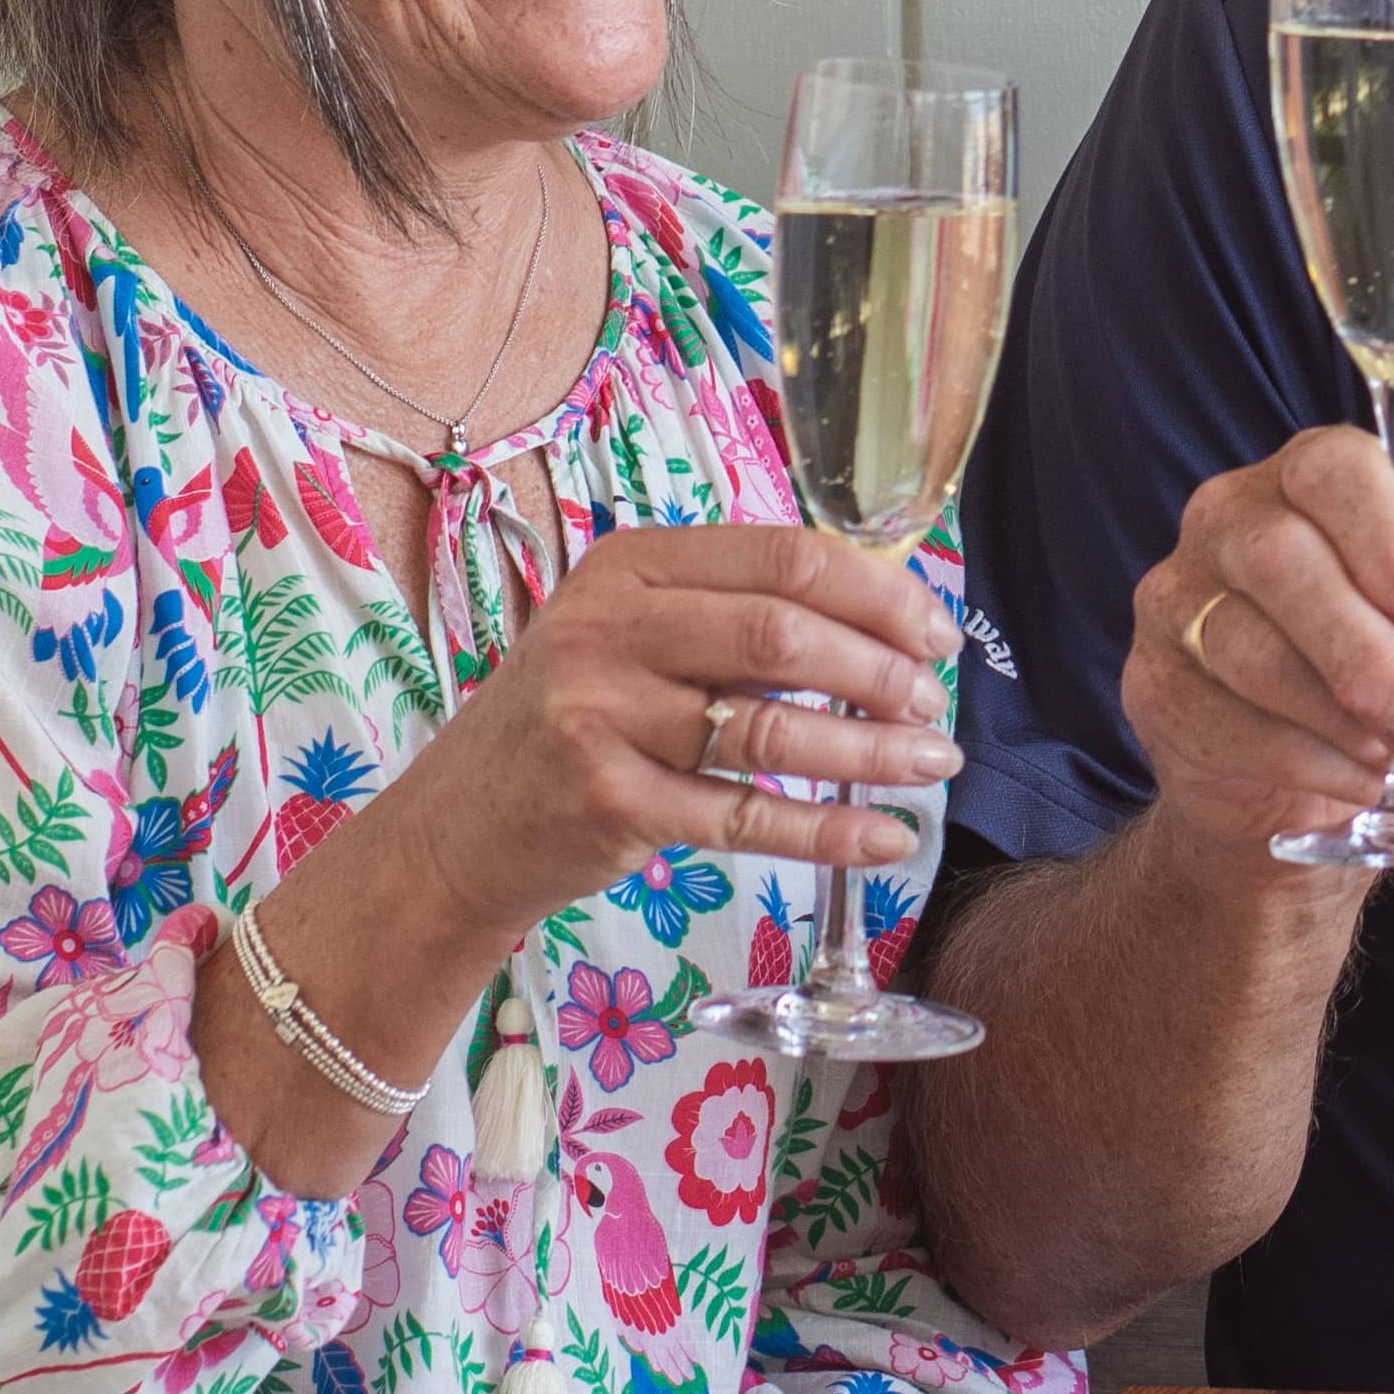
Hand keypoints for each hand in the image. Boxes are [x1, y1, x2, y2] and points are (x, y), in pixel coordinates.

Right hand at [350, 521, 964, 947]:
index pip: (783, 556)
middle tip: (934, 706)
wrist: (457, 826)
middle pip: (783, 632)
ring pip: (771, 727)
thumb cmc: (572, 721)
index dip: (878, 593)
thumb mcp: (631, 637)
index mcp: (629, 566)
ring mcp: (601, 716)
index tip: (936, 632)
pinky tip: (884, 837)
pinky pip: (745, 815)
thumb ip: (732, 616)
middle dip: (882, 671)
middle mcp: (607, 629)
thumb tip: (884, 625)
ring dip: (871, 751)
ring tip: (930, 765)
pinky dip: (828, 830)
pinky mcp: (607, 803)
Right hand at [1122, 426, 1393, 857]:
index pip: (1333, 468)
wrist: (1334, 790)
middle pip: (1280, 556)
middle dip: (1372, 655)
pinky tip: (1356, 776)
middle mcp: (1228, 518)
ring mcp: (1176, 598)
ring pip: (1249, 647)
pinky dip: (1307, 760)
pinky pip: (1222, 719)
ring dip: (1342, 717)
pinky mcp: (1151, 682)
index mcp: (1310, 476)